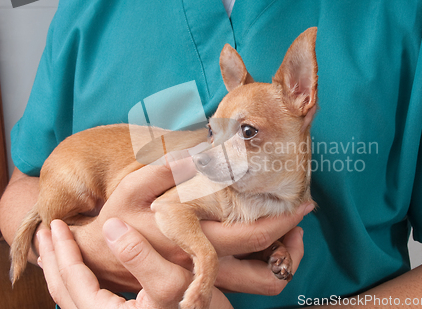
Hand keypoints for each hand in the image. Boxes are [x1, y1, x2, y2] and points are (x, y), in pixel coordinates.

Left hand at [38, 219, 232, 308]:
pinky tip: (85, 269)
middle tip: (45, 234)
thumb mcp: (171, 282)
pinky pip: (88, 299)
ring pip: (73, 298)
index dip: (63, 250)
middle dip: (53, 260)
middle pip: (64, 291)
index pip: (73, 279)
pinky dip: (79, 280)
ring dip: (63, 270)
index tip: (55, 225)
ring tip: (57, 249)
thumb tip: (110, 226)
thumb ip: (139, 256)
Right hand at [70, 155, 313, 292]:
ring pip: (259, 285)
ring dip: (280, 262)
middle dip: (292, 248)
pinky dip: (260, 267)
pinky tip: (258, 246)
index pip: (253, 237)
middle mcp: (206, 267)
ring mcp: (206, 280)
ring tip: (284, 236)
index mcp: (194, 240)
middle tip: (298, 224)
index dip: (284, 222)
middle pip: (266, 272)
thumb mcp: (134, 187)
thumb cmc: (118, 218)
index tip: (305, 204)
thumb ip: (165, 169)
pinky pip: (243, 285)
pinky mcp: (203, 284)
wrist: (99, 256)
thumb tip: (199, 152)